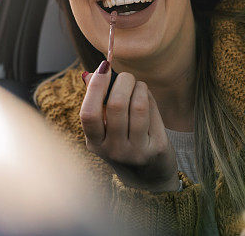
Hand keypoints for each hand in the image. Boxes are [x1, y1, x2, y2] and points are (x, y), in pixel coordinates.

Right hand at [80, 61, 179, 192]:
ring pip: (137, 107)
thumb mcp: (105, 129)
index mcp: (94, 143)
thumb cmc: (123, 143)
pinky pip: (152, 113)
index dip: (95, 87)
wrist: (148, 178)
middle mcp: (113, 150)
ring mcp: (135, 152)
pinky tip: (147, 98)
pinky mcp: (156, 149)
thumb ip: (97, 102)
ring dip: (139, 87)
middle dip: (123, 81)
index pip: (88, 114)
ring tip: (138, 86)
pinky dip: (149, 98)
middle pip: (116, 105)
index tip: (103, 67)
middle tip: (127, 77)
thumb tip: (91, 74)